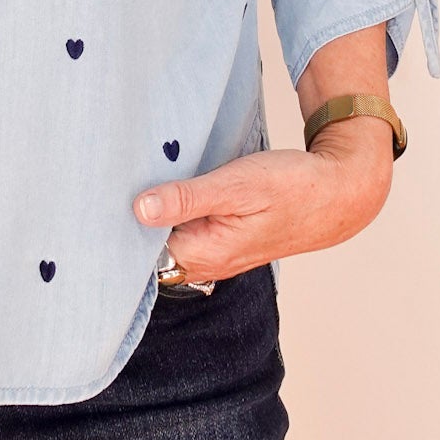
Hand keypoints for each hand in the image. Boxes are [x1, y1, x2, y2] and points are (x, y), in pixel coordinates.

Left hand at [131, 119, 393, 280]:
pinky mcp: (225, 238)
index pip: (143, 249)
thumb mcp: (236, 184)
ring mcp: (217, 253)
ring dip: (155, 212)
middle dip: (133, 218)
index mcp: (206, 252)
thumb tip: (139, 209)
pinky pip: (188, 229)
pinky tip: (169, 185)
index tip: (101, 196)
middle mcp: (208, 261)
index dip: (121, 223)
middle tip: (111, 180)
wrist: (338, 192)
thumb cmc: (292, 187)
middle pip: (153, 247)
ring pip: (170, 237)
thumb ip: (187, 198)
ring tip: (135, 177)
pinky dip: (175, 210)